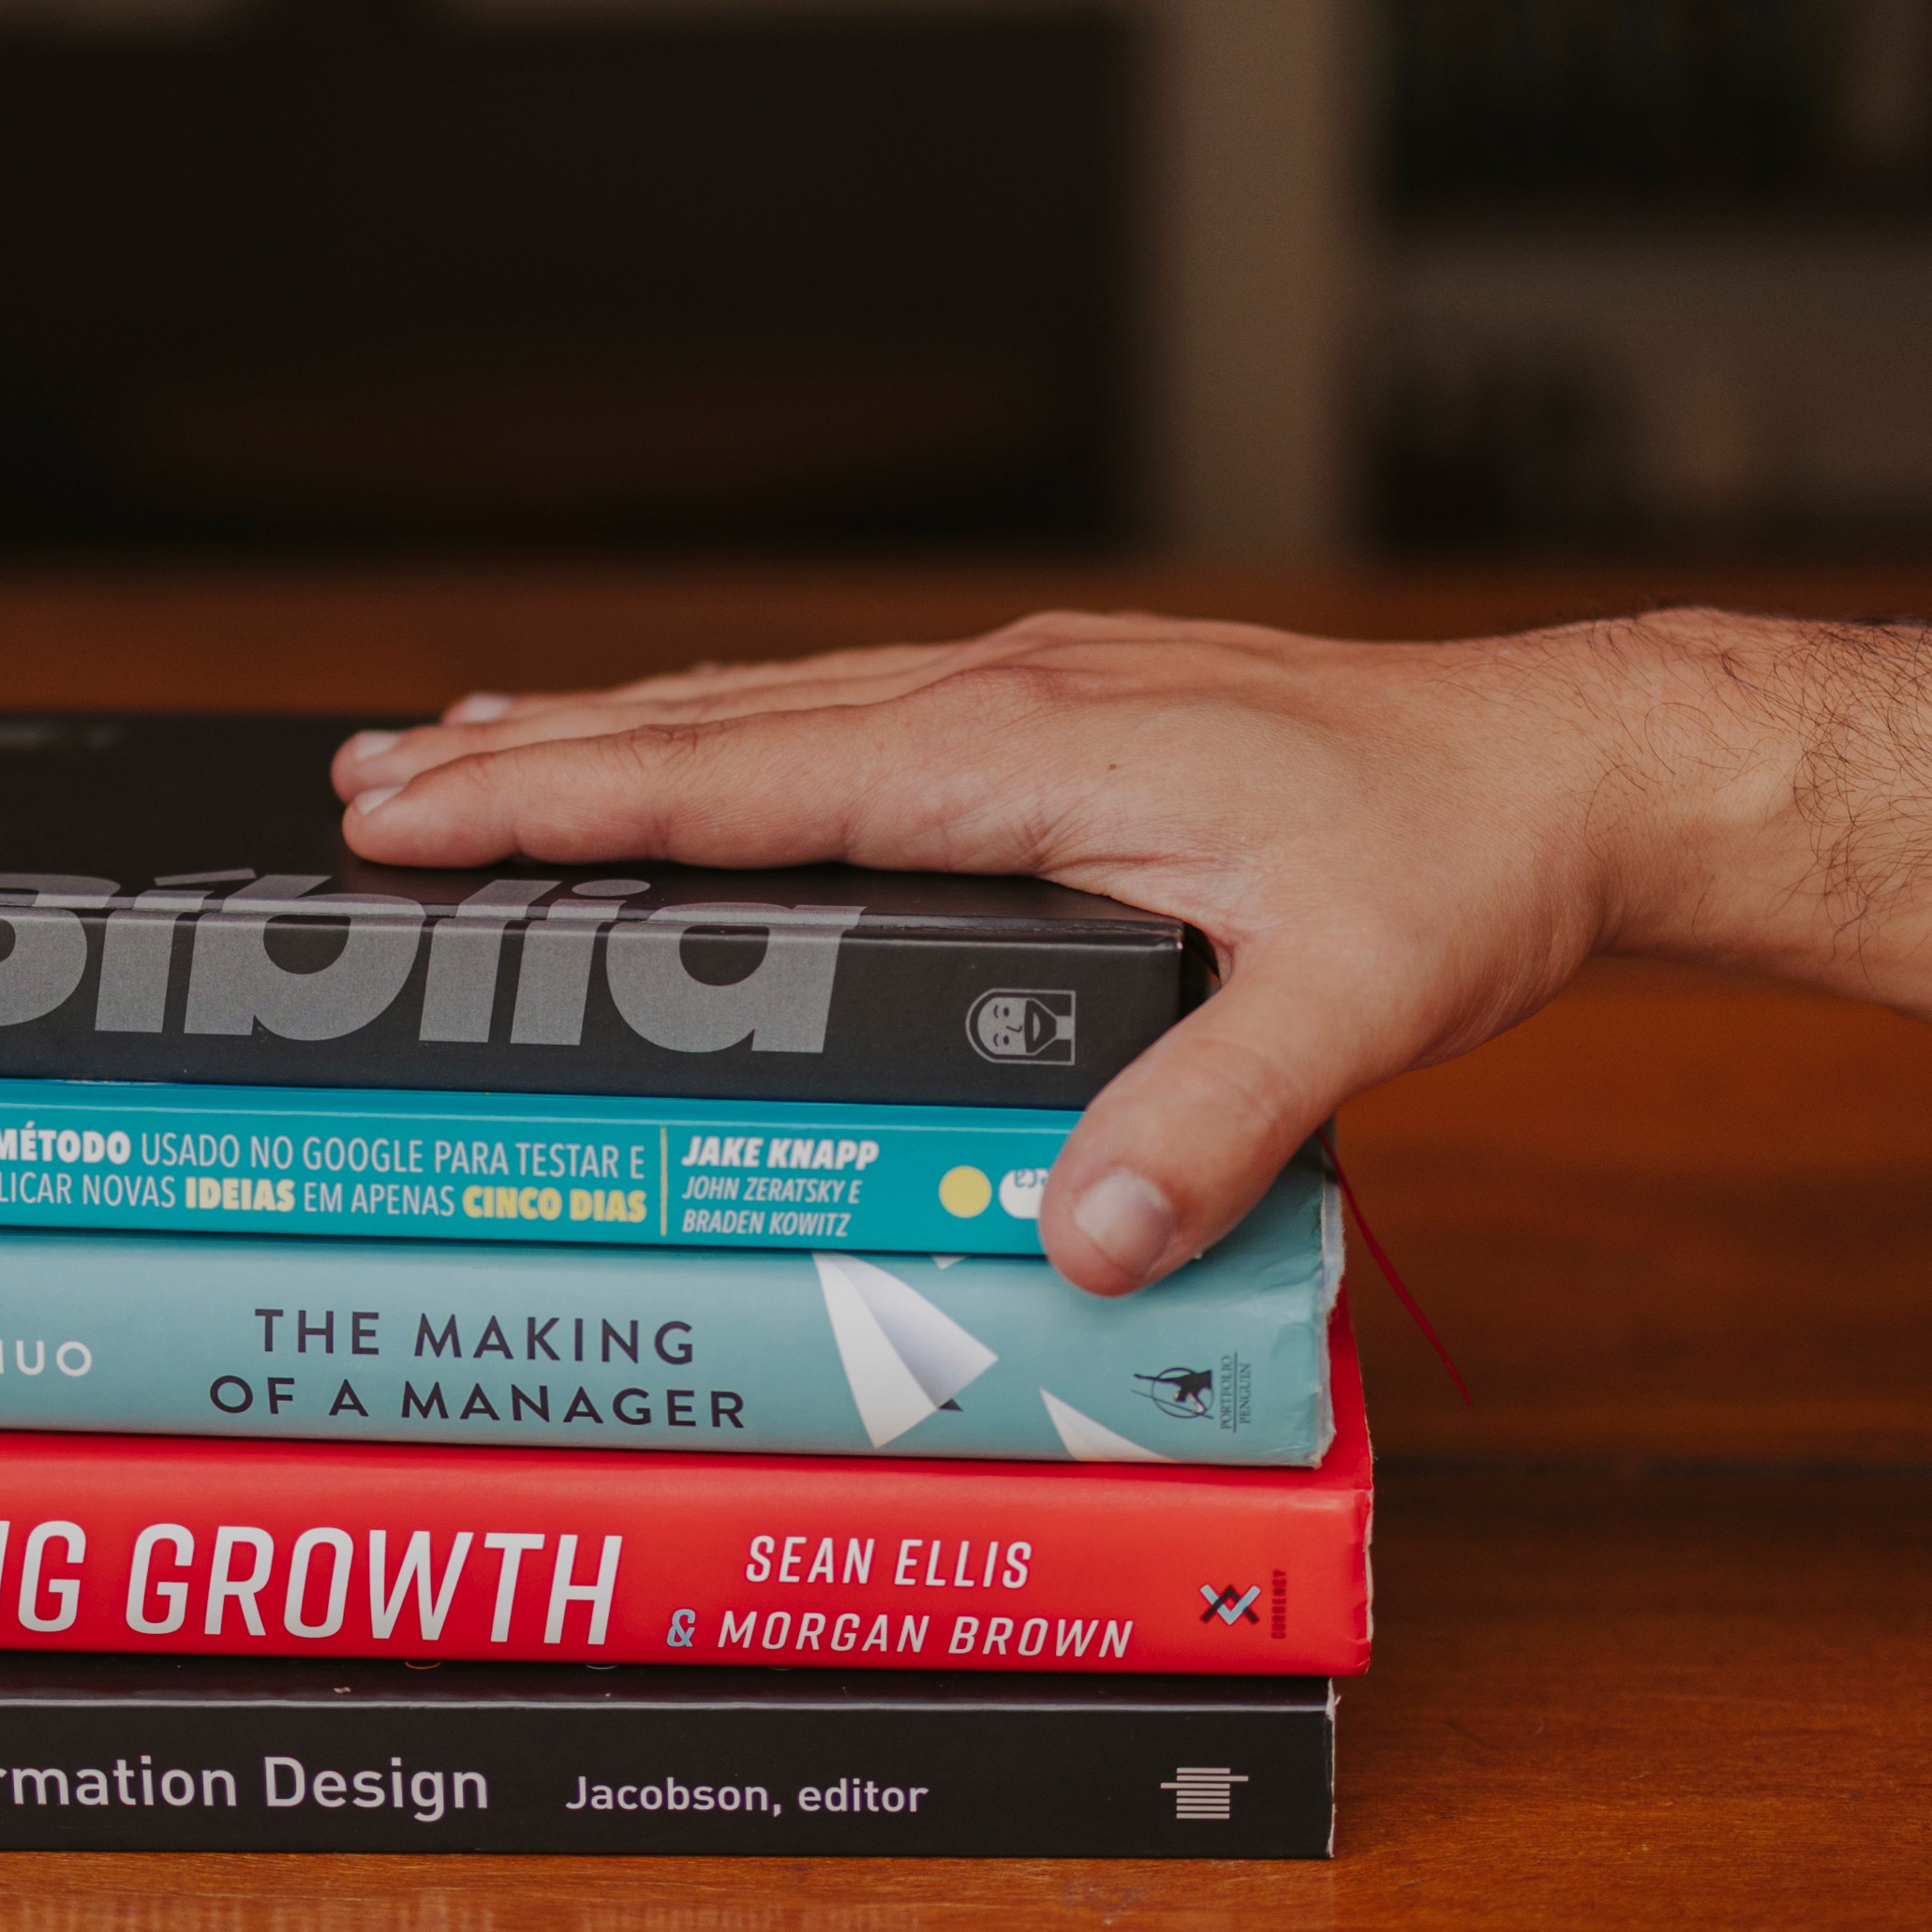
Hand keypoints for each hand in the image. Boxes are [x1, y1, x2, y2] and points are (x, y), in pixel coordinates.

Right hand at [333, 614, 1684, 1294]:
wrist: (1569, 763)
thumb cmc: (1460, 862)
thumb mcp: (1355, 1004)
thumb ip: (1209, 1121)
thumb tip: (1076, 1243)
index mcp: (1028, 748)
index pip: (744, 780)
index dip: (568, 801)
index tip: (422, 817)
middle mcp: (1001, 692)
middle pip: (710, 723)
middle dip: (526, 757)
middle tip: (362, 789)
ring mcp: (1025, 688)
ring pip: (762, 703)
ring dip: (604, 728)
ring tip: (458, 748)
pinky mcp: (1057, 706)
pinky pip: (835, 710)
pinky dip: (718, 730)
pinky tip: (691, 750)